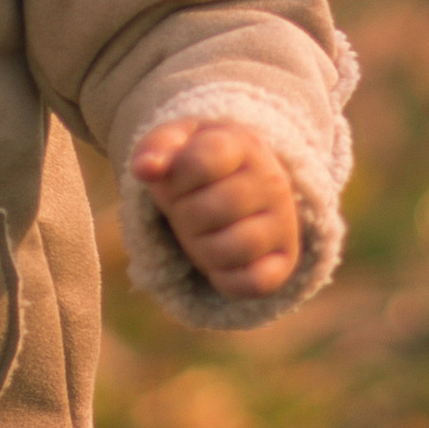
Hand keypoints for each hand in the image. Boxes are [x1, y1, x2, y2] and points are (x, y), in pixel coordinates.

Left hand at [129, 118, 300, 298]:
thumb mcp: (174, 143)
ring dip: (201, 249)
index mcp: (244, 146)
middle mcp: (273, 182)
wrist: (237, 181)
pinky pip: (253, 284)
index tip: (177, 178)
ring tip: (202, 233)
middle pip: (209, 211)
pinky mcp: (285, 260)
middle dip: (183, 215)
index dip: (173, 178)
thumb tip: (144, 169)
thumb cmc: (196, 163)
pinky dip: (225, 280)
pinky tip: (218, 260)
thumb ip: (155, 149)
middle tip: (187, 209)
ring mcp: (283, 223)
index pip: (198, 164)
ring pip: (231, 250)